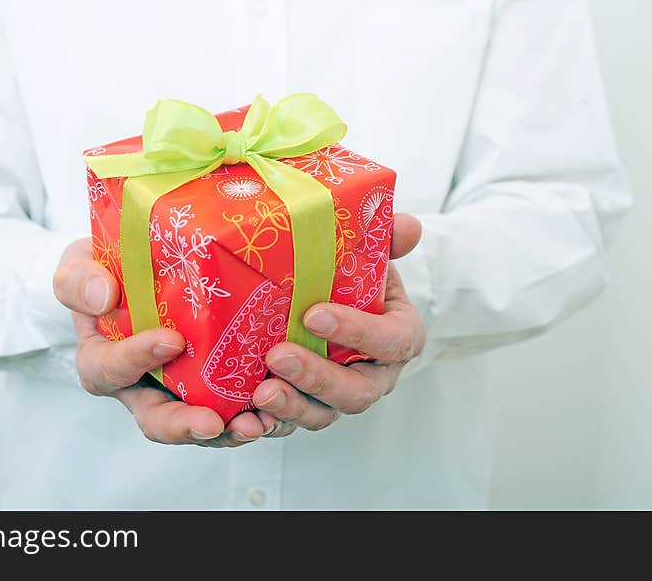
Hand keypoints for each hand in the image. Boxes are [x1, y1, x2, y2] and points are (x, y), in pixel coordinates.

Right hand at [53, 238, 281, 446]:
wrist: (140, 273)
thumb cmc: (105, 273)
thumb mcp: (79, 266)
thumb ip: (80, 279)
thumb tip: (102, 296)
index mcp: (104, 360)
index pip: (111, 369)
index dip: (137, 358)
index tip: (170, 340)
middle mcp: (141, 386)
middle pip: (157, 419)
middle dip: (185, 425)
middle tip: (213, 422)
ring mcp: (180, 391)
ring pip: (201, 425)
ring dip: (230, 430)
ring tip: (257, 423)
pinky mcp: (216, 387)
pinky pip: (235, 411)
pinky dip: (257, 414)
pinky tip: (278, 410)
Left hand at [251, 213, 425, 436]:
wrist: (337, 302)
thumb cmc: (358, 278)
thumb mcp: (374, 254)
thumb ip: (388, 238)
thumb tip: (408, 225)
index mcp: (399, 337)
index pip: (390, 341)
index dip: (356, 332)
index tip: (314, 314)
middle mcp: (373, 375)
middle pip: (355, 391)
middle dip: (317, 377)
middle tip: (278, 356)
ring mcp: (338, 396)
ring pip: (323, 414)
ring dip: (291, 406)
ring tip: (259, 392)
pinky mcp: (306, 407)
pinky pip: (290, 425)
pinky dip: (269, 424)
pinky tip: (244, 420)